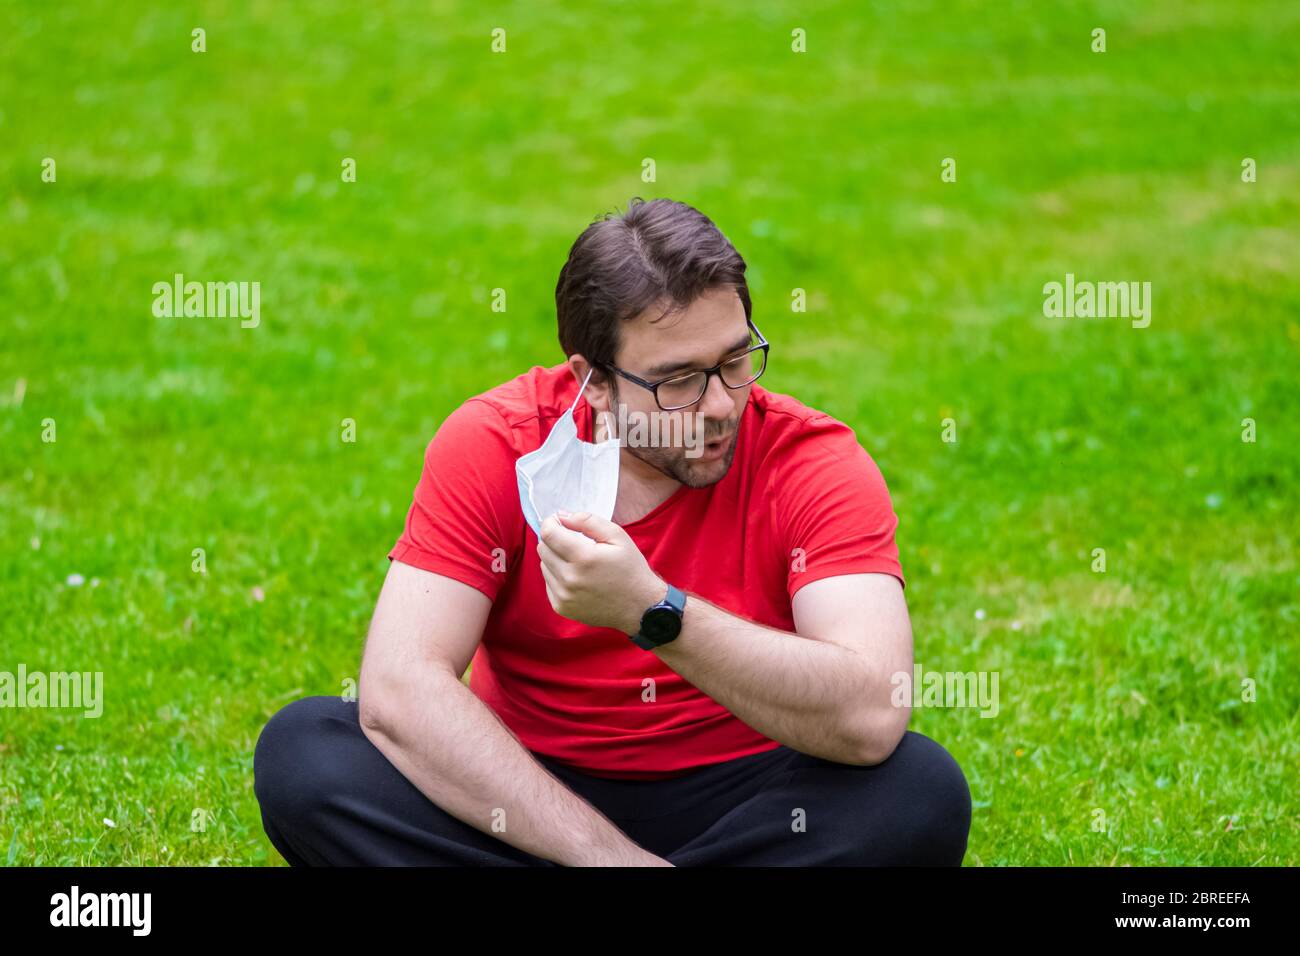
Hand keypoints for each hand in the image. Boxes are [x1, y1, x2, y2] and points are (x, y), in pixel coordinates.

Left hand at [536, 511, 665, 633]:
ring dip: (555, 558)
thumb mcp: (617, 536)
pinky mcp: (561, 607)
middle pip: (542, 548)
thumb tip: (561, 516)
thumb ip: (587, 521)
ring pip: (544, 565)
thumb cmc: (631, 569)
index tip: (559, 521)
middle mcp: (569, 579)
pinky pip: (548, 582)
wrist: (639, 608)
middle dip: (553, 539)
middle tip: (572, 540)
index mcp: (583, 558)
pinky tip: (577, 577)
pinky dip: (557, 575)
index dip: (550, 522)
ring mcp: (563, 596)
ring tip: (578, 560)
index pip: (548, 534)